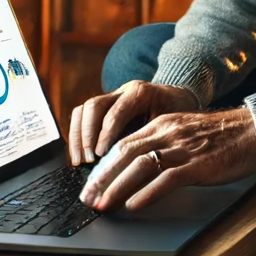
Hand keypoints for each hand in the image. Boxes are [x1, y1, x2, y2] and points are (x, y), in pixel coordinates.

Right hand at [68, 80, 199, 165]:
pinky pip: (81, 116)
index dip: (104, 135)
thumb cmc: (178, 113)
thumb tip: (135, 164)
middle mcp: (122, 91)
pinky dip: (76, 135)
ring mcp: (110, 97)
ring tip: (78, 161)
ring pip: (83, 110)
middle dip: (86, 135)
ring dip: (77, 137)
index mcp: (139, 93)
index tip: (99, 156)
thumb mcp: (171, 124)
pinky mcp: (103, 107)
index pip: (115, 113)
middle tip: (87, 160)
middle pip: (93, 106)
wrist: (179, 99)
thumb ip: (152, 137)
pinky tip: (79, 155)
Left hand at [78, 105, 255, 211]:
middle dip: (102, 178)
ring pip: (141, 165)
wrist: (255, 130)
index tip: (91, 184)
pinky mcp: (200, 164)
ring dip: (117, 187)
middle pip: (125, 154)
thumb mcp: (187, 133)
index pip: (123, 143)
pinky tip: (136, 204)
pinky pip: (168, 178)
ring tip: (104, 205)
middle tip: (87, 198)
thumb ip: (165, 144)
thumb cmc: (224, 135)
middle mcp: (169, 133)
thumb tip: (140, 167)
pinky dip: (148, 193)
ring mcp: (184, 148)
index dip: (103, 166)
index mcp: (163, 124)